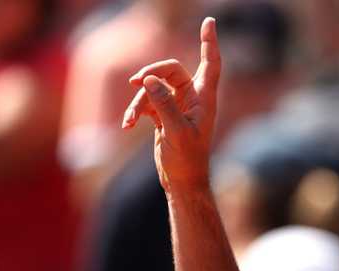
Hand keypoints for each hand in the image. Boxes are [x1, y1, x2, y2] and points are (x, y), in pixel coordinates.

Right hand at [121, 17, 220, 191]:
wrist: (182, 181)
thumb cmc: (187, 160)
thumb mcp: (176, 132)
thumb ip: (164, 104)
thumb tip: (149, 79)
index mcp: (204, 99)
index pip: (211, 63)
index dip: (210, 42)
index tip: (210, 22)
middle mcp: (193, 98)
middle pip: (171, 69)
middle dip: (152, 72)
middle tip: (135, 81)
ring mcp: (177, 106)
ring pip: (154, 87)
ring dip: (138, 100)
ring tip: (130, 119)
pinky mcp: (164, 115)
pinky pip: (146, 102)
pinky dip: (135, 111)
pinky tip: (127, 125)